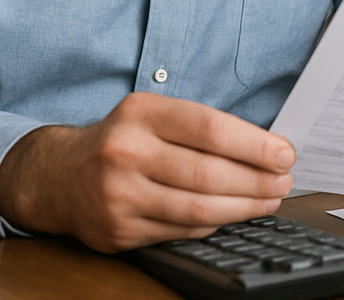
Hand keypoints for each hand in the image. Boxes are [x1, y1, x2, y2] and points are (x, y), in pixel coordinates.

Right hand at [0, 92, 294, 252]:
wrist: (58, 175)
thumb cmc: (123, 138)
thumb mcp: (153, 113)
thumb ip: (199, 125)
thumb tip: (264, 145)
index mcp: (141, 113)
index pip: (210, 128)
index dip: (254, 144)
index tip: (284, 153)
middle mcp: (126, 152)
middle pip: (208, 173)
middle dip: (256, 180)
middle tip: (284, 181)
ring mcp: (119, 196)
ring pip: (197, 207)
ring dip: (243, 207)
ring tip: (269, 200)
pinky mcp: (118, 231)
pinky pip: (181, 229)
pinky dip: (214, 222)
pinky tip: (233, 214)